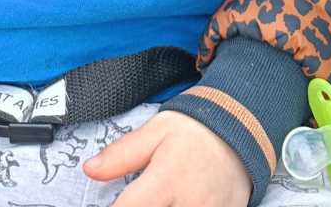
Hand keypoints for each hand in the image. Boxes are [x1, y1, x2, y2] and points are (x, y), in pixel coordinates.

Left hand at [84, 110, 251, 206]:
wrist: (241, 132)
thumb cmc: (194, 132)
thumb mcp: (156, 131)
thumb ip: (122, 154)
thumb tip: (90, 169)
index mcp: (166, 180)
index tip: (111, 204)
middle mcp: (189, 205)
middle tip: (143, 197)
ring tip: (158, 199)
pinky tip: (175, 204)